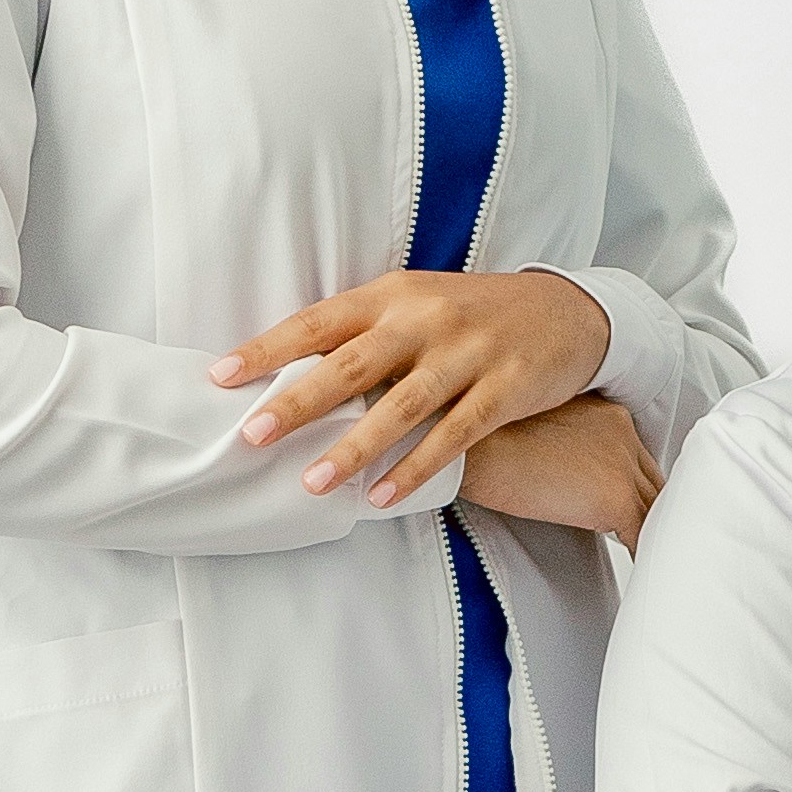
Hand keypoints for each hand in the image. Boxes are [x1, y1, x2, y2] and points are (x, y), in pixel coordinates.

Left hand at [214, 267, 610, 508]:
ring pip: (401, 405)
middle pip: (353, 363)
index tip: (223, 377)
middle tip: (254, 433)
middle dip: (300, 400)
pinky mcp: (506, 389)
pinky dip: (415, 468)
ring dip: (354, 447)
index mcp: (395, 295)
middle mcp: (427, 319)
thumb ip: (366, 333)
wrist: (568, 311)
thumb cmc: (475, 314)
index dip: (269, 348)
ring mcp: (468, 354)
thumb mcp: (419, 304)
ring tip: (312, 482)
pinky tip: (381, 496)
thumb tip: (291, 371)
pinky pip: (454, 436)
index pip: (320, 321)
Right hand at [458, 393, 659, 546]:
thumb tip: (563, 486)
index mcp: (605, 415)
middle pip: (651, 483)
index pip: (634, 460)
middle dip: (648, 514)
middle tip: (642, 543)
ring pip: (653, 510)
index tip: (625, 515)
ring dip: (648, 537)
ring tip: (644, 563)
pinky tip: (637, 573)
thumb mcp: (535, 439)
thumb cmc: (481, 443)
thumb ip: (563, 456)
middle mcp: (622, 433)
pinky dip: (642, 557)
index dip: (631, 491)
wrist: (468, 446)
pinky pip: (642, 537)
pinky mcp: (615, 498)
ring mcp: (622, 465)